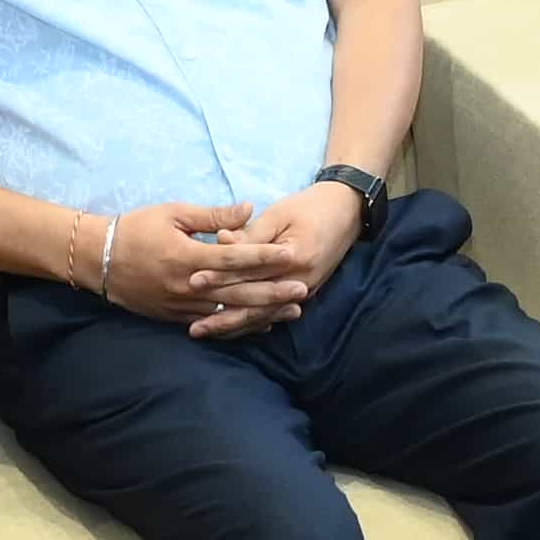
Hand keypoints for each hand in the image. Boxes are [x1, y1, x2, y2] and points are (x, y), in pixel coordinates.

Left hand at [184, 183, 362, 339]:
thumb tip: (219, 241)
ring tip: (205, 332)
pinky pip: (273, 313)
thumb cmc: (310, 206)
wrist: (347, 211)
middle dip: (222, 316)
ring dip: (234, 326)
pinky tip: (230, 331)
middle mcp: (300, 281)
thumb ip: (250, 232)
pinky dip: (252, 323)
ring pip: (264, 315)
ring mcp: (304, 291)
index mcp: (293, 257)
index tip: (192, 281)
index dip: (220, 277)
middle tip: (192, 326)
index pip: (250, 272)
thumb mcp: (279, 214)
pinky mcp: (304, 293)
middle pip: (255, 304)